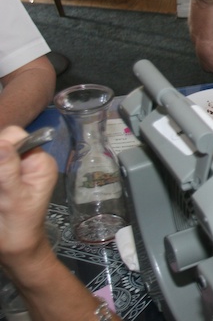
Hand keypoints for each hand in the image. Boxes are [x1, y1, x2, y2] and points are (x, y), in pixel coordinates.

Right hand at [0, 127, 56, 263]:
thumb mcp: (14, 199)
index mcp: (39, 161)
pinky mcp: (2, 176)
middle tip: (0, 186)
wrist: (14, 247)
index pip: (16, 136)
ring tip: (0, 194)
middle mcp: (27, 159)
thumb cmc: (19, 226)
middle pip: (0, 141)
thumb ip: (8, 171)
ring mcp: (12, 167)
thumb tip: (2, 143)